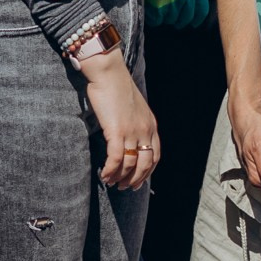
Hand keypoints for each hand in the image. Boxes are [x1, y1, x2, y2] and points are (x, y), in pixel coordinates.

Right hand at [77, 43, 159, 188]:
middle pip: (145, 164)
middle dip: (135, 180)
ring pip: (130, 164)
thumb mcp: (134, 108)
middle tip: (124, 188)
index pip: (155, 155)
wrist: (108, 72)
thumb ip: (135, 123)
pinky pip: (116, 158)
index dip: (147, 172)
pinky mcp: (117, 131)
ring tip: (111, 183)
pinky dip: (111, 170)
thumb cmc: (116, 87)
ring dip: (120, 177)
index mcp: (151, 125)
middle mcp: (145, 130)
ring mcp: (132, 131)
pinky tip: (104, 175)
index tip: (138, 181)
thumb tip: (127, 138)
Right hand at [140, 0, 212, 29]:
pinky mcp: (158, 6)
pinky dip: (152, 17)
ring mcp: (172, 1)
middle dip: (179, 21)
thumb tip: (195, 15)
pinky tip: (150, 5)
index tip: (194, 23)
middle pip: (186, 18)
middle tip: (173, 18)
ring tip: (157, 2)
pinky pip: (157, 21)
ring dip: (164, 16)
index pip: (202, 9)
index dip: (198, 18)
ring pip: (170, 20)